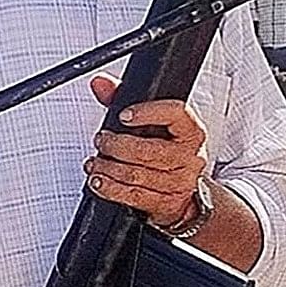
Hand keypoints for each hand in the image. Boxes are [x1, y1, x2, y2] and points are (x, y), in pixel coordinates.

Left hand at [85, 82, 209, 227]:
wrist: (183, 189)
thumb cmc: (166, 149)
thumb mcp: (151, 122)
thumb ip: (122, 99)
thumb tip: (100, 84)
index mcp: (191, 131)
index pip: (175, 114)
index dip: (148, 113)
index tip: (124, 115)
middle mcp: (189, 156)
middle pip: (149, 150)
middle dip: (116, 145)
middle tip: (101, 141)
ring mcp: (179, 182)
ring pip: (137, 174)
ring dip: (108, 168)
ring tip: (94, 162)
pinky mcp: (166, 203)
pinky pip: (134, 195)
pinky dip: (111, 189)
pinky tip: (99, 181)